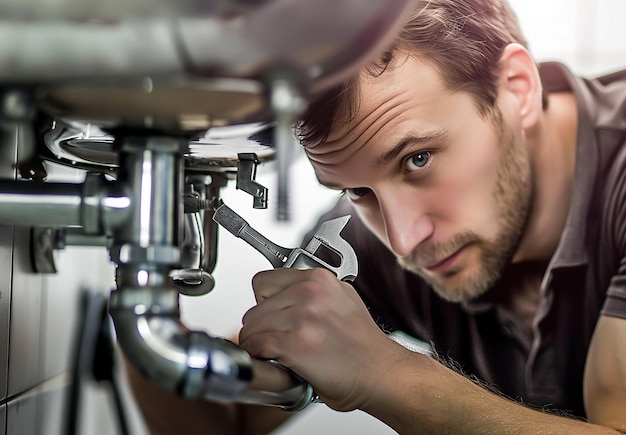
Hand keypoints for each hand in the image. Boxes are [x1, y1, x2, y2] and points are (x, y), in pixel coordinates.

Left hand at [238, 267, 400, 411]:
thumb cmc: (363, 344)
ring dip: (257, 342)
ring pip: (252, 326)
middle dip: (260, 325)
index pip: (264, 281)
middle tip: (274, 337)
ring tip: (273, 351)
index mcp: (319, 280)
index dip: (265, 302)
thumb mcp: (343, 298)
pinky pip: (257, 345)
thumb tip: (285, 293)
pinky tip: (274, 360)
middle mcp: (309, 294)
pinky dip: (259, 355)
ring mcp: (302, 318)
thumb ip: (313, 290)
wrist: (380, 372)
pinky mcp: (294, 344)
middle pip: (254, 306)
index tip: (271, 313)